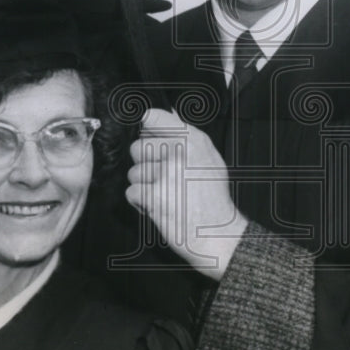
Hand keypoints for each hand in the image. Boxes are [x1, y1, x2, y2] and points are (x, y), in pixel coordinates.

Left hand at [126, 108, 248, 279]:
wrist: (217, 233)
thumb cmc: (212, 197)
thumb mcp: (208, 158)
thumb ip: (185, 136)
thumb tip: (163, 116)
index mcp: (193, 140)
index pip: (154, 118)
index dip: (147, 128)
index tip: (148, 134)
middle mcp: (180, 153)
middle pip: (137, 147)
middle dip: (144, 163)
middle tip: (164, 177)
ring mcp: (166, 174)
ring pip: (133, 172)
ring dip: (144, 186)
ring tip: (166, 194)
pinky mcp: (154, 196)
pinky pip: (131, 192)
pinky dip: (141, 202)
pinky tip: (160, 205)